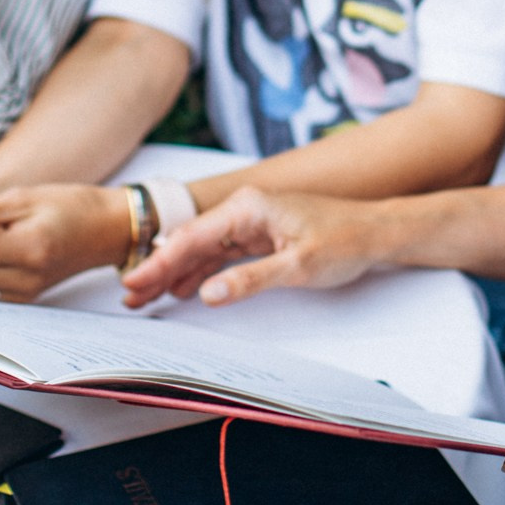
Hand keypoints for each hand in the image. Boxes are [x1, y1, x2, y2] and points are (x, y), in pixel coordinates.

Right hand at [119, 187, 390, 307]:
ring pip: (203, 248)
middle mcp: (245, 209)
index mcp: (249, 207)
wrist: (374, 232)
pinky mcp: (260, 235)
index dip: (160, 262)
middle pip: (191, 241)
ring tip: (147, 296)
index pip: (193, 237)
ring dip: (175, 271)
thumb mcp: (297, 266)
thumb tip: (208, 293)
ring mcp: (251, 222)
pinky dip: (200, 271)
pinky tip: (183, 289)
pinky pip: (221, 253)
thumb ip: (250, 279)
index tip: (133, 282)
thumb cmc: (343, 241)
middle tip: (130, 295)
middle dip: (158, 268)